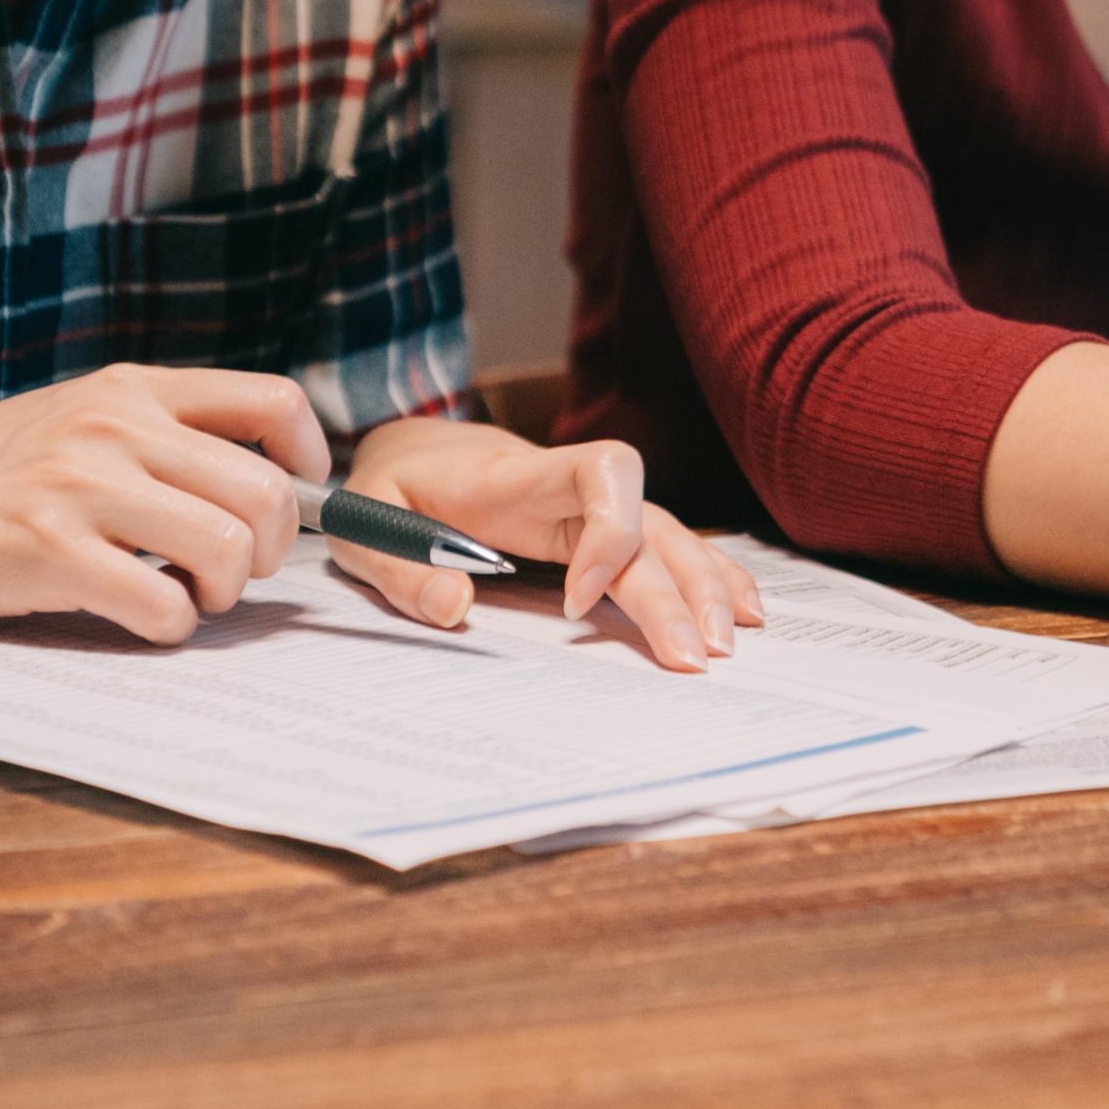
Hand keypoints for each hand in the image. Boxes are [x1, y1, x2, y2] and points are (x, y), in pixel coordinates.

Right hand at [0, 364, 329, 644]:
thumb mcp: (69, 422)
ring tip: (185, 595)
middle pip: (267, 490)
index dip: (307, 457)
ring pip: (230, 547)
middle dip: (272, 548)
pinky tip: (136, 616)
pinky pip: (167, 606)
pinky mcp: (49, 553)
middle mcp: (112, 425)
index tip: (296, 496)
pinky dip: (169, 627)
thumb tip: (260, 482)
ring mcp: (79, 486)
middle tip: (230, 571)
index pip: (271, 400)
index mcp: (127, 387)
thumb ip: (154, 436)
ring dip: (224, 592)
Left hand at [326, 417, 764, 669]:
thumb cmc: (392, 486)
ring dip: (704, 586)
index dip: (611, 531)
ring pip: (668, 536)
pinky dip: (707, 574)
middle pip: (648, 523)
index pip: (599, 471)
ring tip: (729, 644)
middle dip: (676, 588)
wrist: (415, 452)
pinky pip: (664, 546)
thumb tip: (455, 607)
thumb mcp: (367, 521)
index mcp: (519, 477)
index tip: (580, 599)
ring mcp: (591, 509)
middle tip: (692, 657)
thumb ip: (401, 565)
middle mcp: (569, 488)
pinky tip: (741, 609)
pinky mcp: (599, 532)